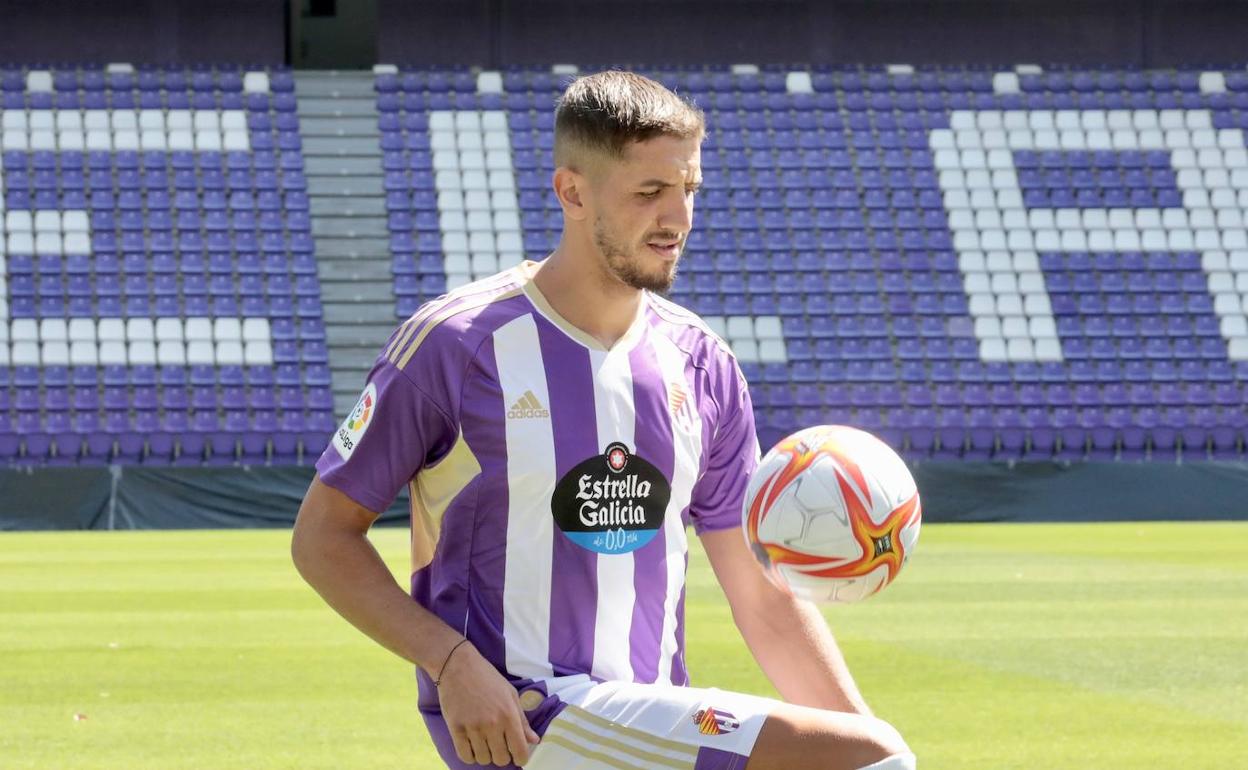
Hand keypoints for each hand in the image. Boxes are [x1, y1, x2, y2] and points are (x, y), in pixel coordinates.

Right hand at [437, 641, 540, 765]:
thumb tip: (534, 740)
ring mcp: (473, 728)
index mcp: (509, 715)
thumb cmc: (487, 678)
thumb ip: (522, 720)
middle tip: (499, 745)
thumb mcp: (510, 694)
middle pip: (500, 759)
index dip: (521, 759)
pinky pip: (464, 755)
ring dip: (485, 755)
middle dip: (502, 756)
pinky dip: (470, 755)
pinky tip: (472, 746)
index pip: (520, 751)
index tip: (518, 757)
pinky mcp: (455, 729)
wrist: (458, 666)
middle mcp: (492, 724)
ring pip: (483, 759)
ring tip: (484, 743)